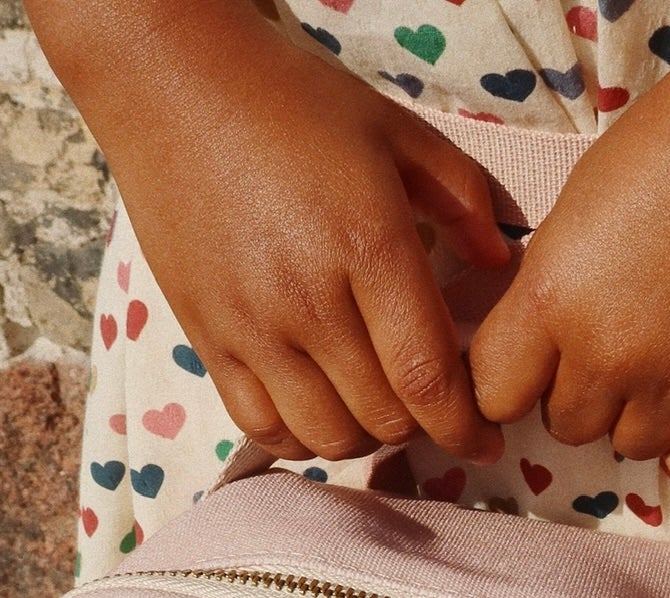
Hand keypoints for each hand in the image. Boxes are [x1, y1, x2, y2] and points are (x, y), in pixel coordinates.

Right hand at [29, 0, 509, 463]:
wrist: (171, 83)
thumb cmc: (293, 103)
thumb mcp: (396, 131)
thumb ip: (461, 197)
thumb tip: (498, 263)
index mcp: (368, 245)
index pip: (427, 377)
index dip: (463, 426)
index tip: (484, 442)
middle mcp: (308, 299)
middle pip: (383, 418)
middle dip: (422, 427)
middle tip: (431, 407)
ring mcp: (252, 326)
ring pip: (327, 437)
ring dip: (365, 438)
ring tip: (377, 409)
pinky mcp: (208, 338)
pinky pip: (262, 427)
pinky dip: (302, 437)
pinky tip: (321, 410)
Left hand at [468, 0, 669, 486]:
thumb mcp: (573, 214)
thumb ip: (546, 294)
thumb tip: (533, 354)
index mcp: (550, 297)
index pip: (493, 395)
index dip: (510, 385)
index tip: (532, 369)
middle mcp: (606, 351)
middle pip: (567, 425)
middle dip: (582, 393)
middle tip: (621, 340)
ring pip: (630, 446)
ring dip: (640, 416)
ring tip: (669, 358)